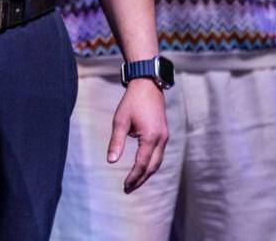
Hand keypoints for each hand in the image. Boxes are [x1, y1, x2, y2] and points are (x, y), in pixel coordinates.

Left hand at [107, 78, 167, 192]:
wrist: (147, 86)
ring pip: (157, 162)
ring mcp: (165, 137)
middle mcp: (161, 140)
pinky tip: (141, 168)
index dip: (134, 177)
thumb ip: (116, 142)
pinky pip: (158, 154)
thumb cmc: (132, 102)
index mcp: (151, 138)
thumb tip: (110, 161)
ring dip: (146, 173)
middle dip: (141, 179)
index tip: (125, 186)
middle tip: (128, 189)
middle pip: (153, 167)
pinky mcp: (163, 134)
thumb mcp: (120, 121)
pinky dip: (150, 164)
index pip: (142, 164)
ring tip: (134, 182)